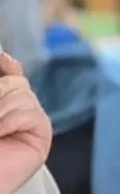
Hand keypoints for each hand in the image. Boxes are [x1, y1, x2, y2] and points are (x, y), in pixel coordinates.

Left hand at [0, 52, 51, 193]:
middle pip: (15, 81)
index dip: (5, 64)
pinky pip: (31, 111)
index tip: (1, 60)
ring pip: (22, 93)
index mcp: (1, 102)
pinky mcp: (41, 133)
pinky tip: (2, 136)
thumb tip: (7, 58)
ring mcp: (29, 120)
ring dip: (1, 109)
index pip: (10, 71)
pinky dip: (12, 120)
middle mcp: (15, 108)